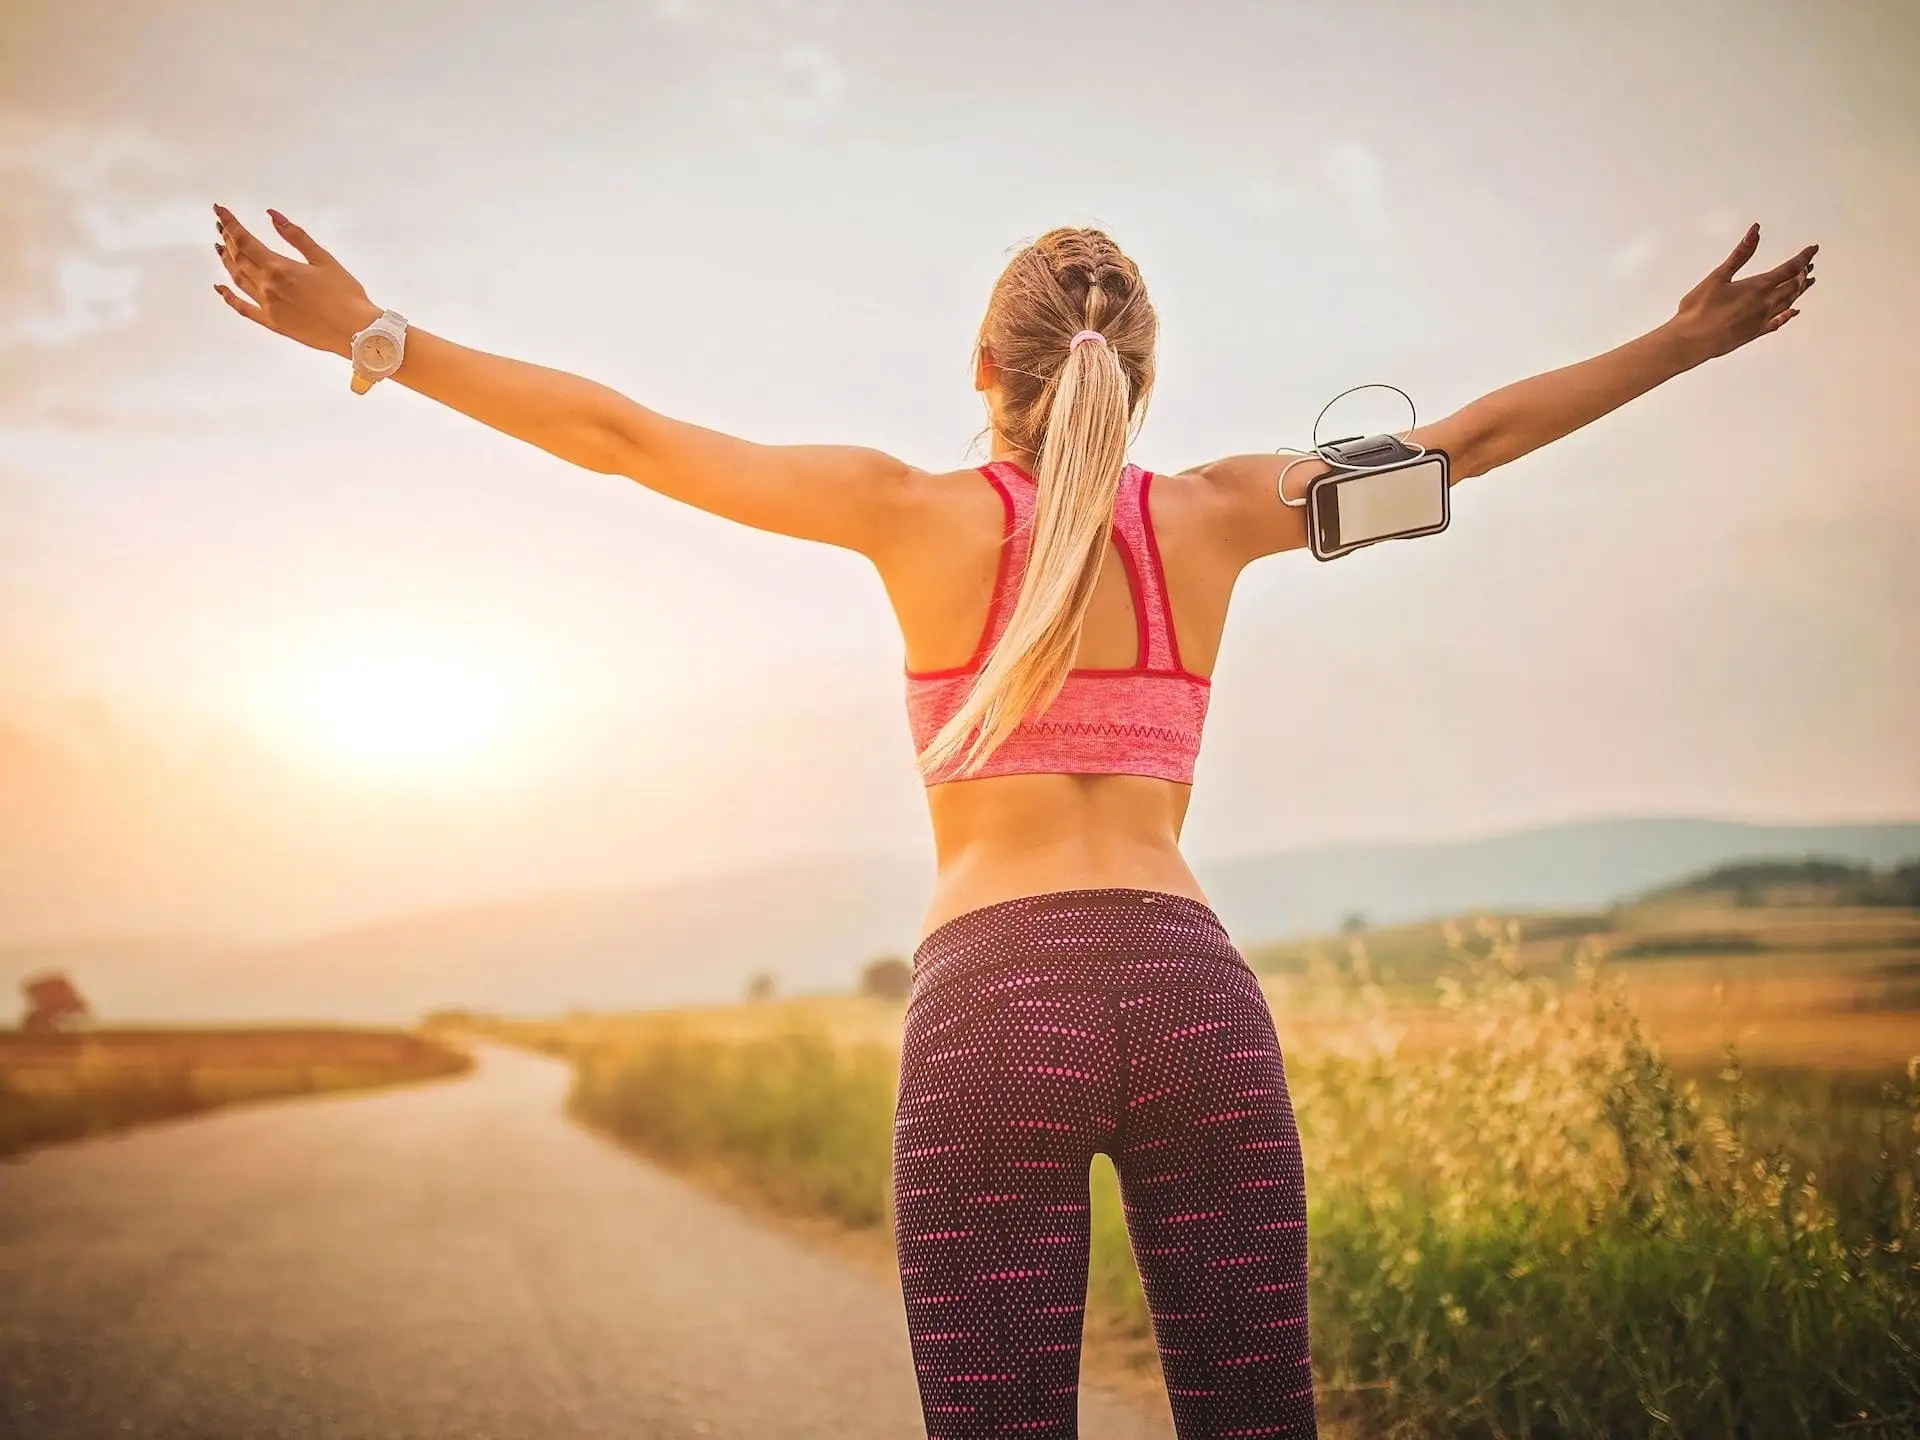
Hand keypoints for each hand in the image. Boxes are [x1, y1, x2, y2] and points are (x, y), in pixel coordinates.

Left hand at [212, 204, 380, 358]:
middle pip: (239, 257)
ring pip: (238, 279)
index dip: (230, 223)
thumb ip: (296, 236)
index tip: (220, 210)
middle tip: (222, 226)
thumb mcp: (324, 259)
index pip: (245, 240)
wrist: (355, 332)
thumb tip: (273, 216)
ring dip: (227, 262)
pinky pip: (243, 308)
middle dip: (228, 239)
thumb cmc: (346, 296)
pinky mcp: (273, 323)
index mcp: (280, 267)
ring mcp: (268, 306)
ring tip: (221, 248)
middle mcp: (268, 286)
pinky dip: (229, 297)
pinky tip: (220, 288)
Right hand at [1669, 223, 1816, 364]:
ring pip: (1788, 302)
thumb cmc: (1699, 309)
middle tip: (1809, 265)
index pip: (1789, 268)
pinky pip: (1778, 322)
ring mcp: (1762, 319)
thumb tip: (1755, 231)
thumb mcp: (1718, 276)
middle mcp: (1765, 303)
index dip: (1803, 258)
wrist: (1690, 341)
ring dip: (1799, 291)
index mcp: (1757, 286)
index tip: (1812, 250)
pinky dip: (1788, 315)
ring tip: (1806, 283)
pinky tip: (1793, 312)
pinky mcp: (1755, 333)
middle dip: (1802, 273)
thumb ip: (1740, 254)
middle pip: (1793, 285)